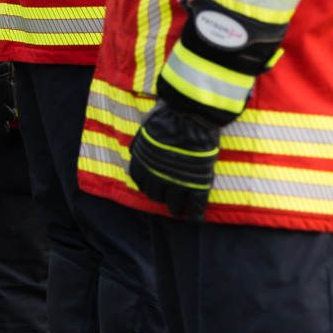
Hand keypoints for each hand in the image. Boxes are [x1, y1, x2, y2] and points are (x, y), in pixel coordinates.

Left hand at [129, 101, 220, 220]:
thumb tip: (135, 148)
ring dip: (175, 207)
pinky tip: (194, 219)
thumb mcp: (146, 125)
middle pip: (155, 195)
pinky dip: (195, 215)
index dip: (145, 183)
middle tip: (166, 197)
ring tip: (178, 210)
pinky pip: (196, 206)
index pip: (139, 180)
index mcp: (143, 161)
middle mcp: (156, 175)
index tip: (151, 184)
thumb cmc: (169, 113)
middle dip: (160, 196)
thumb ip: (141, 140)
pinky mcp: (197, 184)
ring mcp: (177, 182)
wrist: (191, 113)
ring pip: (173, 204)